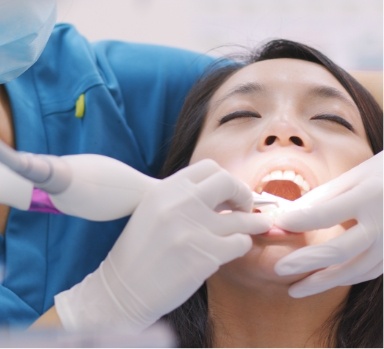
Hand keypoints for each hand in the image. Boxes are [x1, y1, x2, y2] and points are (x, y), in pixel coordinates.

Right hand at [54, 159, 271, 331]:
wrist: (122, 290)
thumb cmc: (138, 252)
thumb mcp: (154, 211)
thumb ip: (183, 199)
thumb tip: (222, 196)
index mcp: (166, 189)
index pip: (209, 168)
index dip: (225, 179)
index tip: (230, 193)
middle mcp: (180, 203)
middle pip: (228, 182)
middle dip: (243, 193)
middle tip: (247, 206)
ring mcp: (194, 229)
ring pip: (241, 218)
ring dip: (254, 222)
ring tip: (260, 225)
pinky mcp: (205, 256)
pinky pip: (240, 243)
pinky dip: (242, 244)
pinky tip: (236, 248)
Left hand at [274, 152, 382, 296]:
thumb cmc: (380, 175)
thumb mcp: (351, 178)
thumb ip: (319, 199)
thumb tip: (286, 217)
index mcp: (368, 197)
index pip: (327, 213)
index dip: (300, 221)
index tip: (278, 225)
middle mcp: (383, 224)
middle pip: (340, 250)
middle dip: (306, 261)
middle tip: (280, 269)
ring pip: (355, 270)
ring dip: (323, 282)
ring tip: (296, 289)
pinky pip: (368, 272)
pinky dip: (344, 278)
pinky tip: (323, 281)